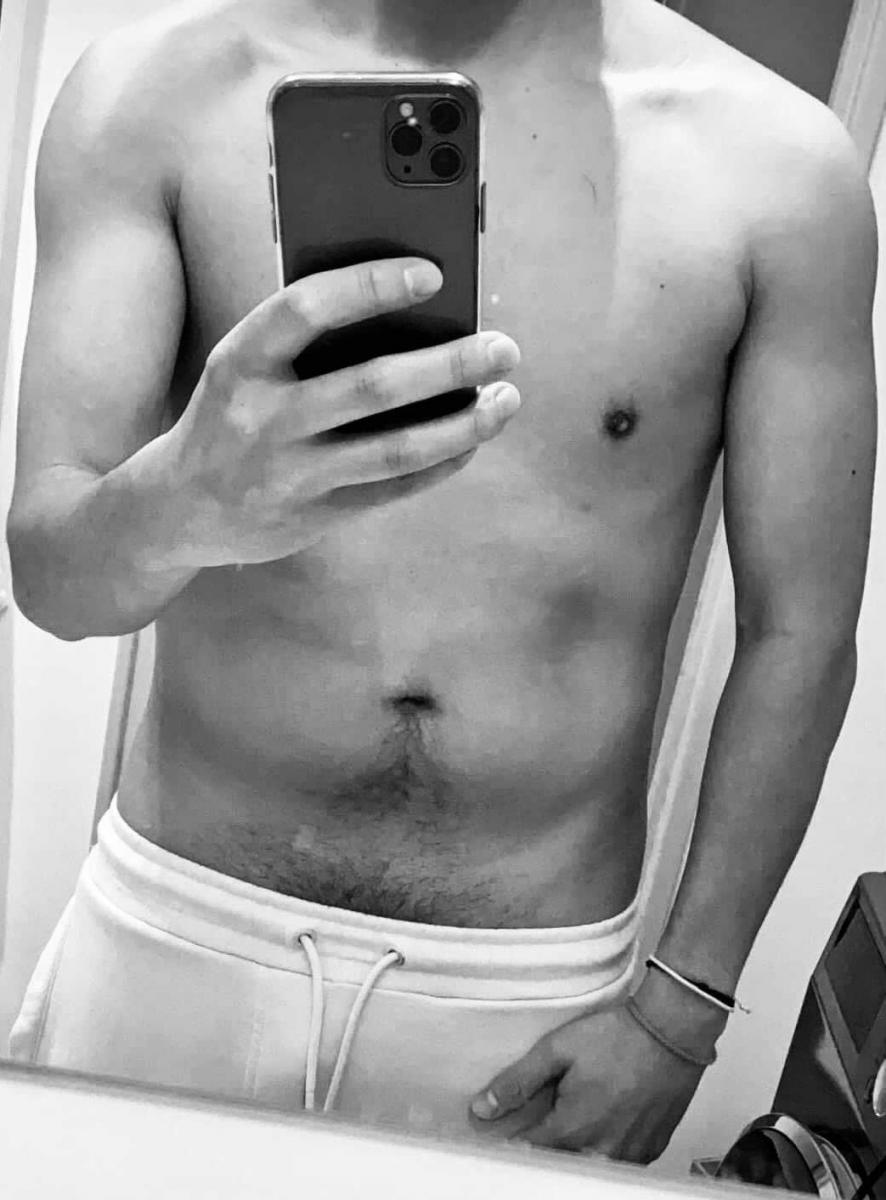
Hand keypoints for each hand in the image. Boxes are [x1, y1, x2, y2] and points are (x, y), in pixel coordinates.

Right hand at [162, 257, 520, 566]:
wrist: (177, 510)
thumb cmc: (230, 415)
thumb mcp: (243, 365)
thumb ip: (305, 340)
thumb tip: (412, 312)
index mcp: (239, 361)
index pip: (305, 309)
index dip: (370, 286)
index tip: (433, 273)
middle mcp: (262, 418)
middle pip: (372, 385)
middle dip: (449, 364)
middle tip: (503, 347)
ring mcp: (289, 474)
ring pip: (395, 448)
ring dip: (463, 424)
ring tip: (506, 399)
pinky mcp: (314, 516)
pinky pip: (393, 489)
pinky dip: (442, 463)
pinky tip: (473, 438)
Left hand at [468, 1002, 710, 1161]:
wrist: (671, 1032)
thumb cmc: (619, 1037)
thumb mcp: (558, 1050)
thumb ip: (518, 1081)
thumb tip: (484, 1108)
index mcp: (573, 1128)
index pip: (530, 1153)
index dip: (515, 1140)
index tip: (513, 1127)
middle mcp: (602, 1151)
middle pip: (562, 1160)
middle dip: (550, 1141)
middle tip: (555, 1111)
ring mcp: (631, 1155)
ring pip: (592, 1163)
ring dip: (581, 1144)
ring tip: (585, 1110)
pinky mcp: (651, 1150)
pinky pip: (620, 1161)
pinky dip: (608, 1145)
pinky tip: (608, 1118)